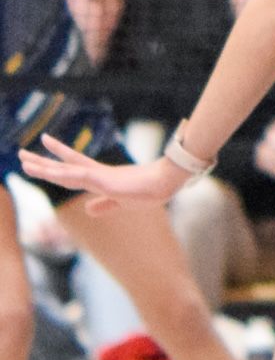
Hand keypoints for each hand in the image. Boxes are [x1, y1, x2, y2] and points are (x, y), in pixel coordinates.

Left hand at [27, 139, 177, 204]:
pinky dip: (65, 174)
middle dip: (42, 162)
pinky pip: (81, 177)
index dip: (56, 161)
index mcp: (101, 178)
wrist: (167, 181)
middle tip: (21, 154)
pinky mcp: (106, 181)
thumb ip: (104, 206)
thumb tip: (87, 209)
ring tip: (24, 159)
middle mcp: (97, 174)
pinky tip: (51, 171)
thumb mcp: (122, 202)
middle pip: (63, 167)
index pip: (72, 167)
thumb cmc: (150, 190)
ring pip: (66, 172)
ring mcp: (100, 177)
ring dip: (44, 166)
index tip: (41, 150)